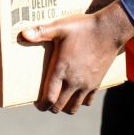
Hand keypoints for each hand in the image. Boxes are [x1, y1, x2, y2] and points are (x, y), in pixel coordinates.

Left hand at [19, 0, 133, 113]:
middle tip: (46, 101)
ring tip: (60, 100)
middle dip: (51, 107)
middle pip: (60, 107)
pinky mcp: (97, 83)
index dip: (41, 105)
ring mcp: (87, 84)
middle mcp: (74, 81)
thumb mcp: (60, 27)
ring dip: (66, 107)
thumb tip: (23, 34)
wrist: (110, 29)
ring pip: (74, 107)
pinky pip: (88, 101)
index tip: (37, 102)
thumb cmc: (83, 27)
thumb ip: (41, 31)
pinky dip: (81, 101)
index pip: (49, 98)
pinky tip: (77, 94)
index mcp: (61, 70)